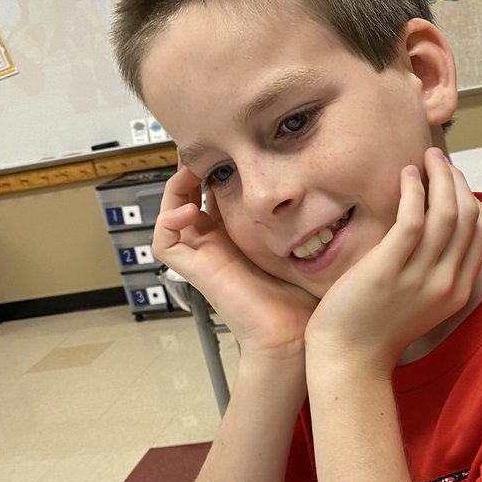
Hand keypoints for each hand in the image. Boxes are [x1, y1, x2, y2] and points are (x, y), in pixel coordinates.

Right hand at [153, 166, 316, 359]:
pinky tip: (190, 209)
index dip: (219, 166)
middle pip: (189, 195)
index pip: (217, 190)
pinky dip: (168, 220)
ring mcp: (203, 256)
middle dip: (194, 168)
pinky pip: (164, 241)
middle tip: (206, 148)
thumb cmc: (304, 297)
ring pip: (170, 212)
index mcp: (241, 234)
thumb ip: (303, 213)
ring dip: (174, 188)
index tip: (231, 145)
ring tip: (191, 169)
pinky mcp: (195, 271)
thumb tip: (317, 181)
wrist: (292, 336)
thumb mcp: (305, 240)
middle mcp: (218, 242)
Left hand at [304, 148, 481, 373]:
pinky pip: (413, 219)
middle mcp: (445, 283)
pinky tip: (406, 176)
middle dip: (457, 181)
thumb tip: (429, 233)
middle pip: (467, 218)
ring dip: (440, 178)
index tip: (452, 182)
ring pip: (446, 214)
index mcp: (456, 292)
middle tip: (439, 160)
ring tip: (425, 158)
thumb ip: (431, 273)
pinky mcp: (389, 269)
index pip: (479, 234)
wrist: (349, 359)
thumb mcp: (418, 304)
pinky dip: (414, 191)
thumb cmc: (374, 330)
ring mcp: (419, 277)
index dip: (469, 200)